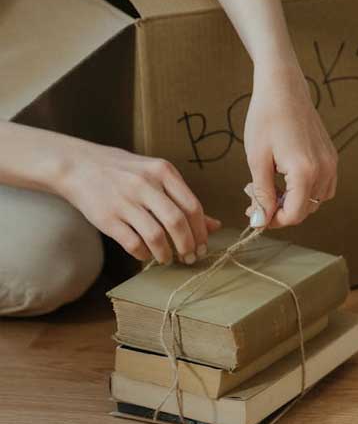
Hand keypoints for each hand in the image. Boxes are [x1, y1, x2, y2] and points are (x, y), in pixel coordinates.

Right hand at [57, 139, 220, 263]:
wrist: (77, 165)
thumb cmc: (124, 172)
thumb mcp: (157, 177)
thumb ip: (184, 199)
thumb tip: (215, 226)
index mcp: (163, 172)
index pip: (192, 207)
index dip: (201, 232)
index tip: (203, 246)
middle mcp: (145, 184)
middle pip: (177, 223)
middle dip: (188, 246)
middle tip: (190, 258)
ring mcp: (124, 201)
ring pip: (156, 236)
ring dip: (166, 254)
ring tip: (167, 258)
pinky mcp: (107, 217)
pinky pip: (133, 243)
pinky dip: (143, 254)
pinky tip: (145, 254)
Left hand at [243, 63, 337, 227]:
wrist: (284, 87)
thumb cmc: (266, 118)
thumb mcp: (257, 159)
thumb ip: (261, 194)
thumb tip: (260, 222)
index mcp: (305, 172)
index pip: (294, 215)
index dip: (273, 220)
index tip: (255, 213)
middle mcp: (324, 170)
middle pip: (305, 211)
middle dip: (280, 211)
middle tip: (255, 196)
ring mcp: (331, 164)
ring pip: (314, 202)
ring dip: (293, 202)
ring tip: (270, 186)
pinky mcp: (331, 158)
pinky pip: (323, 188)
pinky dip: (306, 192)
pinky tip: (287, 179)